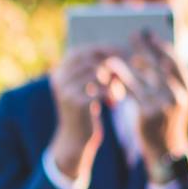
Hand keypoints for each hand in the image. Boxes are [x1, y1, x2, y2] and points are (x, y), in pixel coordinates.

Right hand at [47, 46, 129, 185]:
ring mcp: (65, 90)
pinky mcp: (76, 103)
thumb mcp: (88, 87)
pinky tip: (112, 102)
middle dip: (111, 60)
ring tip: (116, 91)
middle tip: (128, 63)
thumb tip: (118, 51)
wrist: (76, 139)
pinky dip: (111, 93)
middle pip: (89, 58)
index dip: (101, 48)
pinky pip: (100, 89)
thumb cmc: (86, 109)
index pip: (80, 51)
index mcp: (59, 72)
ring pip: (96, 72)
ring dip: (112, 79)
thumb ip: (97, 69)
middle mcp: (59, 79)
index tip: (122, 50)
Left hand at [123, 32, 187, 162]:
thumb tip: (151, 53)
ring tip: (118, 50)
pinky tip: (112, 70)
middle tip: (134, 34)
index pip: (175, 59)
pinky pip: (132, 90)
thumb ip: (168, 79)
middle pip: (160, 63)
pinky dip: (121, 78)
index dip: (161, 44)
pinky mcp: (148, 113)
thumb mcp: (174, 99)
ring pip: (144, 75)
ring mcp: (165, 103)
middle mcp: (180, 93)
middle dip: (146, 47)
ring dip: (130, 60)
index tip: (149, 32)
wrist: (166, 150)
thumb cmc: (167, 120)